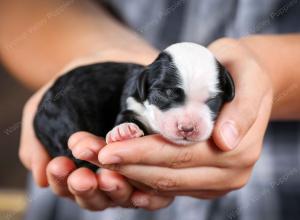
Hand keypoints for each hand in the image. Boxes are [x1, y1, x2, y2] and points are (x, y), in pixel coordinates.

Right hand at [18, 51, 172, 210]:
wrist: (109, 61)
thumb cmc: (77, 87)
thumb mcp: (47, 107)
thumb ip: (37, 139)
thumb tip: (39, 176)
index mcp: (80, 167)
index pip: (69, 186)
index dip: (62, 181)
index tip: (59, 164)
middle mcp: (105, 174)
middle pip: (93, 196)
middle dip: (84, 188)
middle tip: (82, 176)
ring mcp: (131, 173)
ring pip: (121, 195)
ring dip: (113, 191)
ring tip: (107, 176)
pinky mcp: (155, 166)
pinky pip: (154, 189)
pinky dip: (147, 192)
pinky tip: (141, 185)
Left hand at [74, 38, 273, 198]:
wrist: (247, 83)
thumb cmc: (242, 71)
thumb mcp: (248, 75)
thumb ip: (241, 107)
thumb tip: (225, 141)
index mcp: (240, 149)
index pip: (181, 155)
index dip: (142, 154)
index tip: (107, 148)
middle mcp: (232, 173)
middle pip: (170, 175)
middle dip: (127, 167)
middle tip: (92, 155)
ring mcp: (219, 182)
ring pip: (166, 185)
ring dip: (130, 175)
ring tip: (98, 162)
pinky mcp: (208, 183)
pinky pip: (172, 188)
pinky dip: (144, 180)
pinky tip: (121, 171)